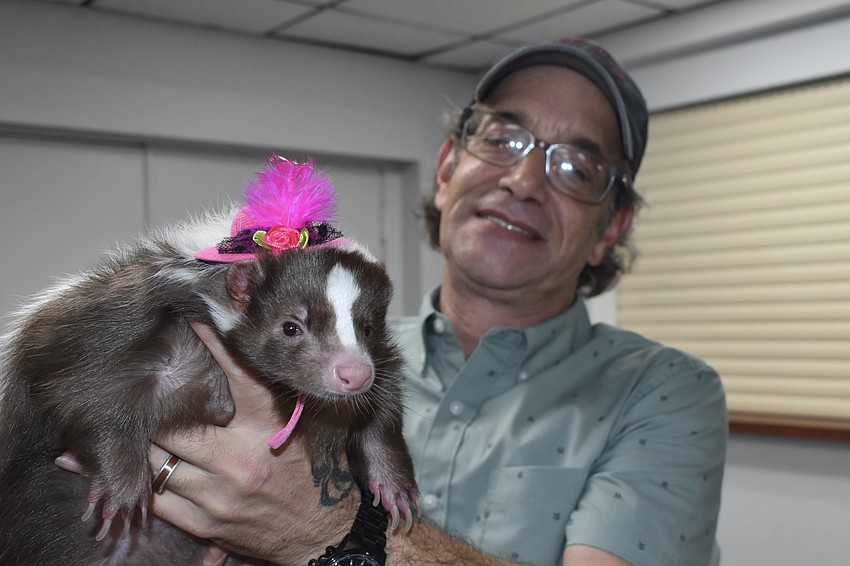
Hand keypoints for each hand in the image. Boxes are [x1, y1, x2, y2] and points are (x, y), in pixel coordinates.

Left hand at [148, 321, 354, 564]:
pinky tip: (137, 472)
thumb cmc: (319, 473)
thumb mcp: (307, 428)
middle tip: (149, 397)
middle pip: (174, 427)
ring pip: (158, 463)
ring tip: (136, 434)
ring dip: (147, 447)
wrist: (327, 533)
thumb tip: (252, 355)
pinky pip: (159, 500)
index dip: (212, 343)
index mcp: (268, 428)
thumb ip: (278, 397)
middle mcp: (239, 459)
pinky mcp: (207, 523)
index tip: (194, 318)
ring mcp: (219, 495)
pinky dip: (147, 484)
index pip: (237, 374)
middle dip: (159, 413)